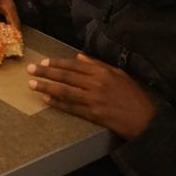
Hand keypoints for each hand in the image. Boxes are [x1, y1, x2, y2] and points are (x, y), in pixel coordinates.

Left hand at [27, 53, 156, 138]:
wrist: (145, 119)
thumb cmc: (133, 95)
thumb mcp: (119, 74)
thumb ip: (98, 64)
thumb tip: (80, 56)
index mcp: (102, 72)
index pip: (74, 65)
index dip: (57, 63)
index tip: (44, 62)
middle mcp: (96, 83)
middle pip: (66, 76)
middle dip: (46, 73)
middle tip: (30, 70)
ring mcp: (94, 99)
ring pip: (65, 91)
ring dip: (47, 87)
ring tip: (32, 84)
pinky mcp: (94, 114)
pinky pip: (72, 108)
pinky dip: (58, 104)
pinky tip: (47, 100)